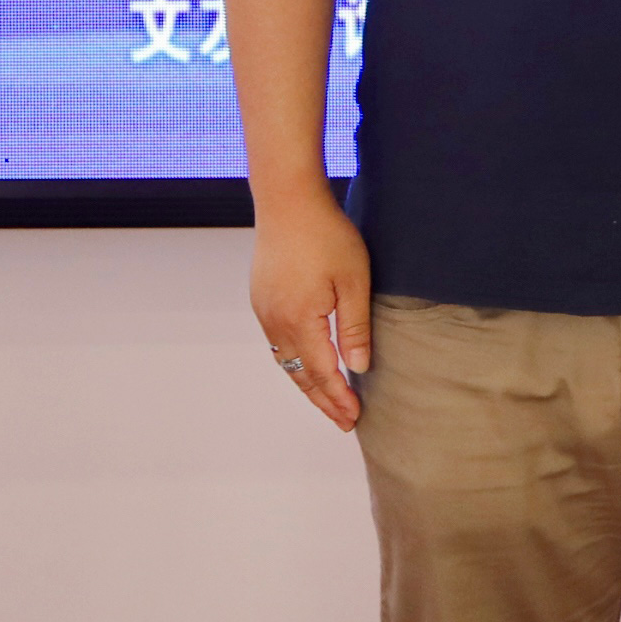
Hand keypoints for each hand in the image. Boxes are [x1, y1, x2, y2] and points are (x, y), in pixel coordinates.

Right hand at [251, 191, 372, 432]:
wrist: (288, 200)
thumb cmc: (326, 235)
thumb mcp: (353, 281)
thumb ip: (355, 328)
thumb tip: (359, 368)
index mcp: (300, 322)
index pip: (322, 374)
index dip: (338, 399)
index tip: (354, 419)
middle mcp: (276, 323)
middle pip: (299, 374)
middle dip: (322, 400)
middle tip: (343, 421)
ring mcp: (264, 311)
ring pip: (285, 360)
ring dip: (307, 382)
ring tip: (327, 400)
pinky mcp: (261, 298)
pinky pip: (277, 342)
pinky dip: (294, 361)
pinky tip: (307, 362)